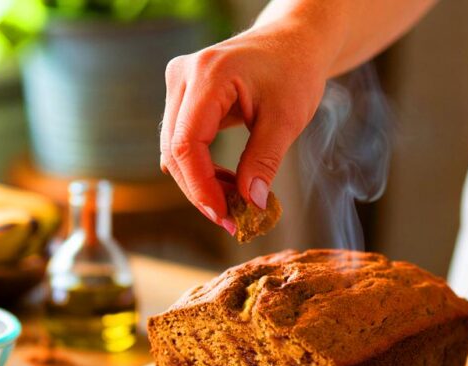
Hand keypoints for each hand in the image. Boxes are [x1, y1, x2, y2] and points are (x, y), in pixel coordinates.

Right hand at [160, 24, 329, 233]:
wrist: (293, 41)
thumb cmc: (294, 71)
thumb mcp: (287, 118)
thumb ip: (265, 160)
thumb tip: (251, 204)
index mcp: (208, 75)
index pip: (186, 143)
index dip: (200, 186)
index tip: (224, 216)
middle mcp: (183, 76)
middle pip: (174, 150)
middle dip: (200, 191)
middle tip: (232, 221)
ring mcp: (179, 85)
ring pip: (174, 150)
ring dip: (201, 182)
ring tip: (236, 202)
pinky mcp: (183, 96)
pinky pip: (182, 142)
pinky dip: (202, 168)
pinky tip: (229, 183)